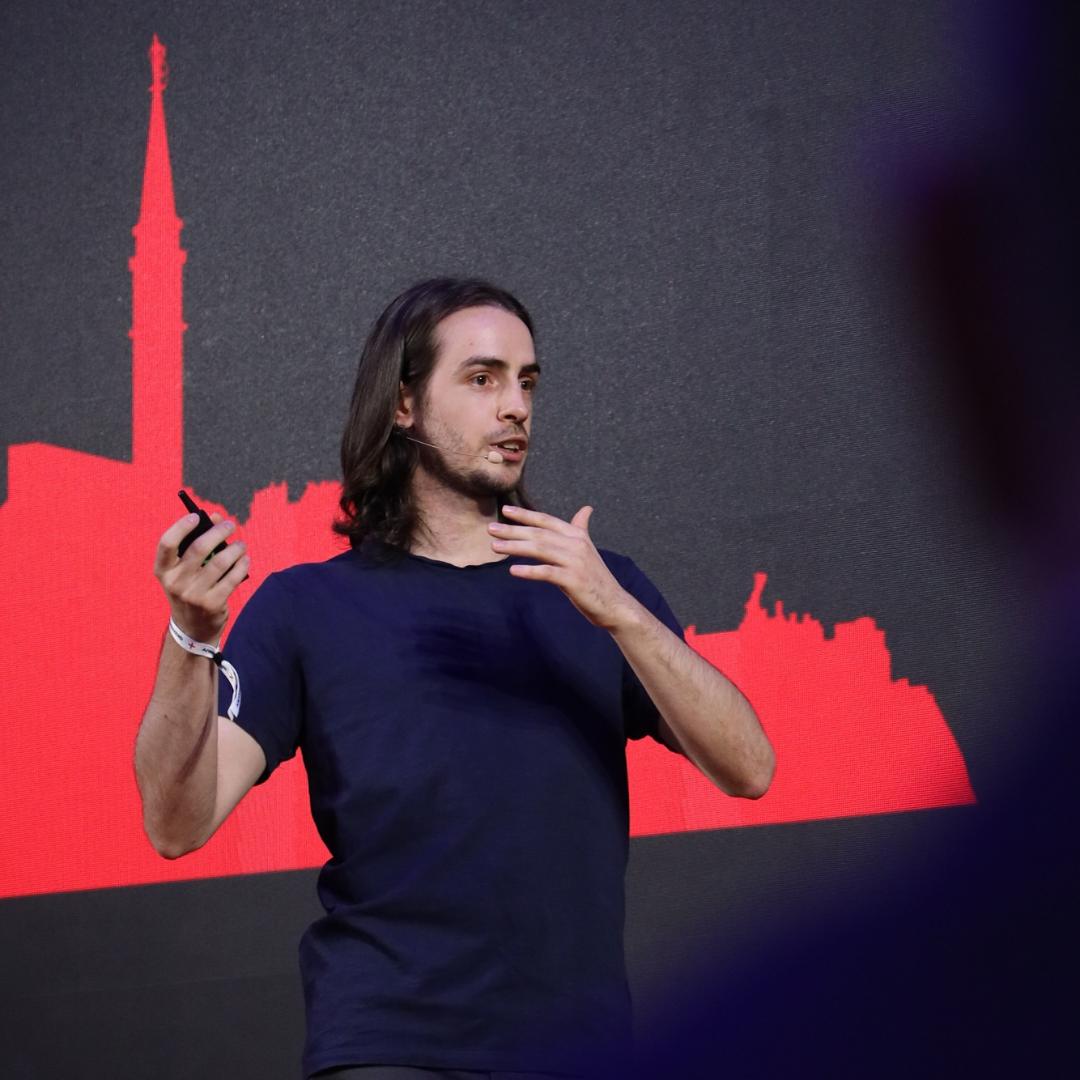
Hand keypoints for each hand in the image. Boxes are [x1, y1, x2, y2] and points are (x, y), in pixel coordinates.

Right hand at [154, 510, 249, 643]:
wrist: (192, 627)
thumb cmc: (189, 588)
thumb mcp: (184, 570)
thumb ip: (197, 542)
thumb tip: (216, 517)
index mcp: (163, 571)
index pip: (167, 543)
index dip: (181, 527)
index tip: (197, 517)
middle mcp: (175, 582)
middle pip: (199, 548)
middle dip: (218, 532)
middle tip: (230, 525)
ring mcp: (194, 594)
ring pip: (221, 562)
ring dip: (235, 549)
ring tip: (241, 545)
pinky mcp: (212, 604)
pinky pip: (233, 578)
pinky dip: (242, 565)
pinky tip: (245, 560)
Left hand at [489, 504, 636, 630]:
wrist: (614, 603)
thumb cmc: (596, 577)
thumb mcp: (587, 550)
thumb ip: (581, 529)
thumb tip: (586, 509)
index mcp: (577, 536)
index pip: (547, 521)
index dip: (526, 515)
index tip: (506, 510)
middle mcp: (576, 544)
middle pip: (539, 534)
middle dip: (513, 530)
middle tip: (491, 529)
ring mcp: (575, 562)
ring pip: (540, 550)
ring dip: (515, 547)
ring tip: (495, 546)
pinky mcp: (573, 580)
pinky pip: (547, 573)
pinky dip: (530, 571)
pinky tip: (513, 571)